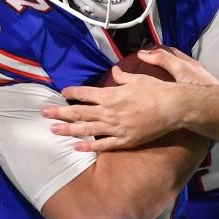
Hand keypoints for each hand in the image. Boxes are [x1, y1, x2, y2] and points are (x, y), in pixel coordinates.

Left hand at [41, 48, 217, 151]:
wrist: (174, 108)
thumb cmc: (157, 91)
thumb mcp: (138, 79)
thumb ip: (123, 78)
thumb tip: (114, 72)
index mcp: (112, 94)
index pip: (86, 94)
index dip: (72, 94)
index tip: (62, 94)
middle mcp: (110, 112)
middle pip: (80, 113)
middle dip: (60, 113)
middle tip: (44, 114)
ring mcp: (116, 128)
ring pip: (86, 130)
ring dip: (68, 130)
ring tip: (53, 130)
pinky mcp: (125, 141)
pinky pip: (102, 145)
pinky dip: (88, 146)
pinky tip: (75, 146)